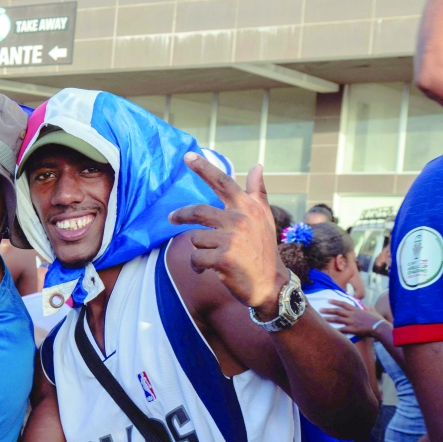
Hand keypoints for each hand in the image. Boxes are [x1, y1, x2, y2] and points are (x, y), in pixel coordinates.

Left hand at [169, 153, 287, 317]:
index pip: (223, 182)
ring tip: (213, 258)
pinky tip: (208, 271)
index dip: (204, 168)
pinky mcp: (223, 258)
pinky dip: (198, 266)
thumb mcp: (264, 219)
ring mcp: (231, 239)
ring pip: (196, 238)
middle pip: (198, 211)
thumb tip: (257, 165)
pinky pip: (196, 258)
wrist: (271, 285)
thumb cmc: (264, 250)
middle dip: (181, 215)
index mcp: (248, 208)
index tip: (187, 156)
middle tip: (171, 218)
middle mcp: (240, 219)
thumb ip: (257, 192)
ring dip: (200, 250)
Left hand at [320, 299, 383, 336]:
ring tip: (321, 318)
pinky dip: (335, 329)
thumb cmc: (377, 319)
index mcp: (356, 309)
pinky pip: (342, 329)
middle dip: (328, 310)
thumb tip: (365, 306)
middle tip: (320, 309)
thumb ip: (367, 308)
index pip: (343, 304)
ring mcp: (351, 322)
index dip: (335, 302)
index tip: (328, 300)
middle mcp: (352, 314)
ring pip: (337, 319)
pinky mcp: (352, 329)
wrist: (379, 326)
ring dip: (328, 319)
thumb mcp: (372, 310)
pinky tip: (329, 330)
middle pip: (337, 311)